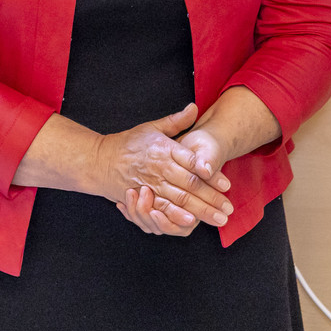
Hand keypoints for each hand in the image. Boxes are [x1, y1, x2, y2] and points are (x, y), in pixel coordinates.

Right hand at [93, 104, 232, 229]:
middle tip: (229, 208)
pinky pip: (163, 208)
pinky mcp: (144, 197)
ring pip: (181, 199)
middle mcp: (159, 167)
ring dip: (202, 211)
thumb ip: (176, 121)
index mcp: (164, 149)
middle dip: (212, 198)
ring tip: (219, 219)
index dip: (211, 173)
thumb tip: (194, 107)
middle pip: (190, 184)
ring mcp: (151, 183)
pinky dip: (177, 216)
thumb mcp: (151, 127)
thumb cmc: (129, 143)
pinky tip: (191, 222)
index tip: (226, 184)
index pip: (192, 162)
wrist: (100, 160)